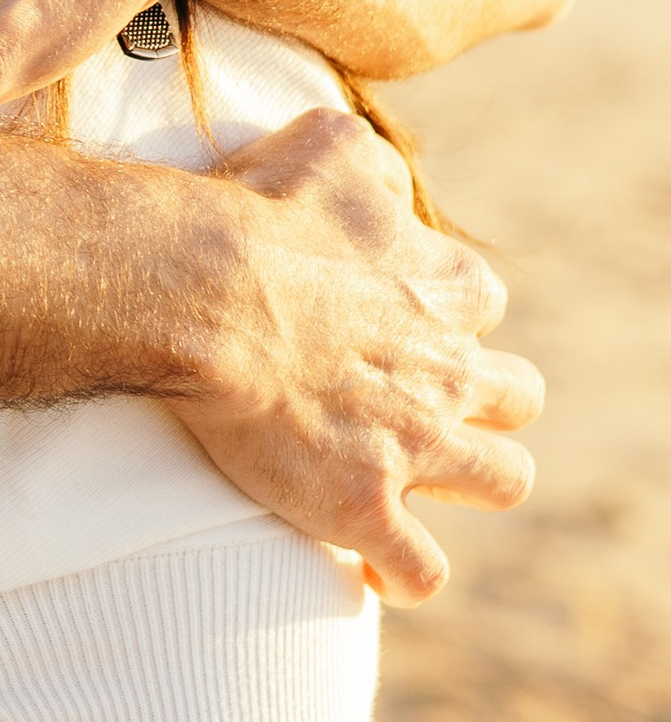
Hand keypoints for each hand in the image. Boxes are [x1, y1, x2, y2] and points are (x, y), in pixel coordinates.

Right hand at [165, 106, 539, 602]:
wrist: (206, 290)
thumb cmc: (256, 212)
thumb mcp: (327, 147)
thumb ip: (367, 156)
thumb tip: (376, 174)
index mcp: (445, 284)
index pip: (480, 303)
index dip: (441, 315)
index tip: (391, 321)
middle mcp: (448, 368)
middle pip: (515, 396)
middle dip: (478, 402)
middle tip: (409, 402)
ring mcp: (415, 443)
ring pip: (503, 479)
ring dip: (468, 481)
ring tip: (410, 483)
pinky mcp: (364, 504)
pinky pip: (419, 568)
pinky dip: (403, 574)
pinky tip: (372, 570)